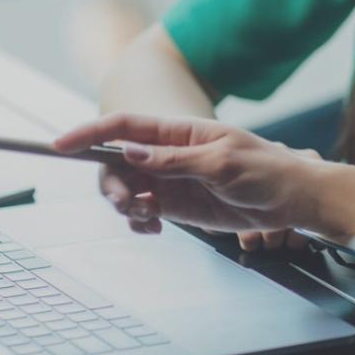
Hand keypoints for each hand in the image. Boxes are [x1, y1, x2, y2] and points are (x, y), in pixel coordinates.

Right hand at [52, 113, 325, 236]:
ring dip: (126, 205)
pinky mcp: (177, 205)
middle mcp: (168, 154)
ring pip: (127, 189)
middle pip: (116, 162)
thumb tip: (130, 152)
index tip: (62, 145)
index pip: (125, 126)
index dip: (90, 132)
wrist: (293, 201)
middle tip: (130, 202)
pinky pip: (143, 212)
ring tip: (148, 217)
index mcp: (179, 132)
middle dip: (111, 183)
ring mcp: (170, 180)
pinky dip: (139, 221)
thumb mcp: (221, 162)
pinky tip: (153, 227)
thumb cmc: (267, 170)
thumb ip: (174, 160)